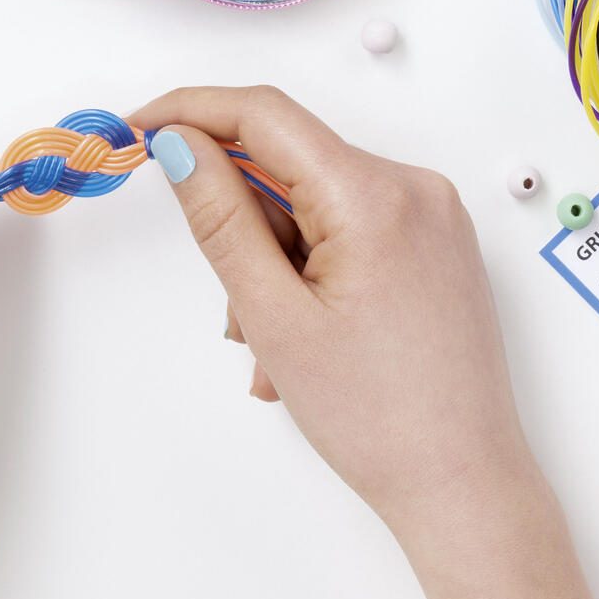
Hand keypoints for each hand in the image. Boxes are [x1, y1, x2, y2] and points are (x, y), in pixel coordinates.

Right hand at [130, 87, 526, 529]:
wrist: (463, 487)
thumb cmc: (376, 418)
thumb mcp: (273, 316)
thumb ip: (220, 219)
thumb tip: (180, 144)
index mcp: (375, 195)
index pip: (263, 114)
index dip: (189, 111)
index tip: (135, 131)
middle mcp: (415, 188)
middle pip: (290, 164)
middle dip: (240, 226)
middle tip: (230, 308)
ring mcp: (433, 217)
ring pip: (315, 205)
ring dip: (273, 264)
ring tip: (273, 351)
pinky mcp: (438, 246)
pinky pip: (350, 230)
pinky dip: (310, 272)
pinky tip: (306, 341)